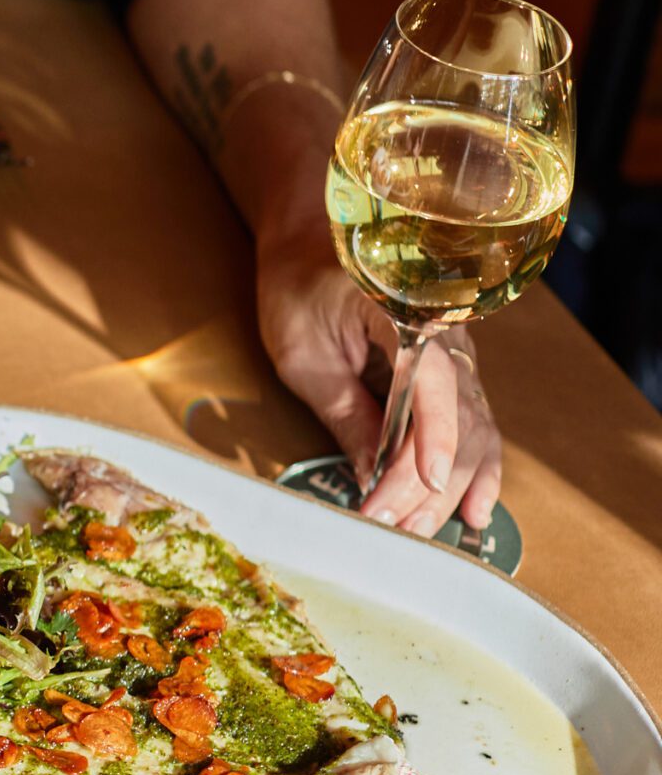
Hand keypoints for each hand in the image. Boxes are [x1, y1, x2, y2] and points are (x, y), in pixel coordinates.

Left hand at [256, 238, 501, 535]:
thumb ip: (343, 410)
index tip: (412, 494)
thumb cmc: (299, 287)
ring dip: (448, 490)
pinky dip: (475, 472)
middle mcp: (450, 339)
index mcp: (411, 317)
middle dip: (425, 486)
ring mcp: (458, 358)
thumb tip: (368, 474)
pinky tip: (473, 512)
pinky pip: (476, 427)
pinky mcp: (451, 376)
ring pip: (474, 433)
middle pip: (457, 424)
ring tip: (419, 533)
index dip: (427, 449)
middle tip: (390, 529)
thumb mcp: (303, 353)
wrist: (313, 241)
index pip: (431, 392)